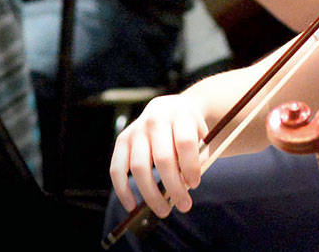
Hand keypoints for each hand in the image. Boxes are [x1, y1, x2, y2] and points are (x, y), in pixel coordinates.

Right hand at [109, 92, 210, 217]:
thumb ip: (198, 156)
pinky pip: (117, 169)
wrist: (172, 107)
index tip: (195, 184)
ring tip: (164, 210)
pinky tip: (133, 206)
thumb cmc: (190, 127)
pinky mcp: (121, 140)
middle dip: (174, 187)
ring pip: (139, 167)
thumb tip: (186, 185)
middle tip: (184, 206)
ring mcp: (136, 129)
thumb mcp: (201, 134)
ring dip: (151, 194)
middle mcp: (156, 119)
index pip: (184, 142)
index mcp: (180, 114)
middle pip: (162, 158)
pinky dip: (122, 190)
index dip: (190, 166)